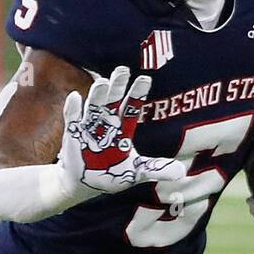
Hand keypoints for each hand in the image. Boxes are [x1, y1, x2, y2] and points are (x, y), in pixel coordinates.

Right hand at [59, 66, 183, 193]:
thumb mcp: (136, 173)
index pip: (131, 107)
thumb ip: (157, 169)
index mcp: (122, 129)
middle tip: (122, 70)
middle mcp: (106, 123)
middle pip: (112, 101)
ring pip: (94, 106)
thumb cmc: (111, 176)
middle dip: (117, 86)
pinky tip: (75, 97)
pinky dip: (73, 108)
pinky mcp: (73, 134)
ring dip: (97, 95)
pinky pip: (72, 118)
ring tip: (102, 82)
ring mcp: (89, 127)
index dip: (137, 94)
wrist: (82, 184)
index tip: (145, 78)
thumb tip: (181, 173)